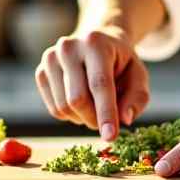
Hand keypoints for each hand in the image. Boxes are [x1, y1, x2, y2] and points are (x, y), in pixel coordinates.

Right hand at [34, 26, 150, 140]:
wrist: (97, 43)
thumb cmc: (120, 63)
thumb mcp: (138, 76)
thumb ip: (137, 98)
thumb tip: (123, 119)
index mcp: (95, 43)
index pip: (99, 83)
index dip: (106, 112)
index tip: (110, 137)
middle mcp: (68, 47)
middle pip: (77, 99)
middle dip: (94, 118)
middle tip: (107, 123)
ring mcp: (51, 59)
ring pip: (63, 107)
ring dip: (83, 119)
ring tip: (95, 107)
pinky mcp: (41, 72)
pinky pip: (54, 110)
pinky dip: (71, 116)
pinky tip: (81, 103)